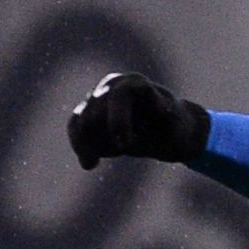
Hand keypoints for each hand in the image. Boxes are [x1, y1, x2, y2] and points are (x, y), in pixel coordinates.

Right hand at [68, 73, 210, 169]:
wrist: (165, 133)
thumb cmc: (172, 129)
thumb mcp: (174, 127)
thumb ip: (163, 119)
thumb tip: (162, 108)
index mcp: (135, 83)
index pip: (119, 97)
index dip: (118, 121)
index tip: (126, 146)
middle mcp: (112, 85)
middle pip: (95, 115)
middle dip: (108, 139)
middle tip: (127, 149)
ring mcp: (97, 97)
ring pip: (81, 124)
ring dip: (95, 146)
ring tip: (118, 152)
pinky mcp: (87, 112)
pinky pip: (74, 128)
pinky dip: (81, 147)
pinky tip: (90, 164)